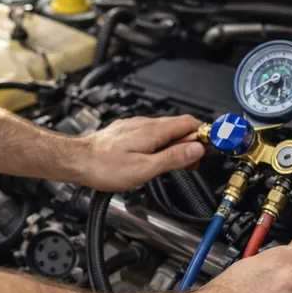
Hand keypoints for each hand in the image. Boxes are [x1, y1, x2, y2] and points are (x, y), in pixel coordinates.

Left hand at [73, 115, 205, 191]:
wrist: (77, 161)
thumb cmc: (104, 166)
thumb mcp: (145, 169)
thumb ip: (173, 158)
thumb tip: (196, 149)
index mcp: (153, 130)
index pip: (190, 123)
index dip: (205, 134)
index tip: (214, 145)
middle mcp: (145, 124)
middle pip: (179, 127)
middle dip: (192, 143)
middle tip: (194, 162)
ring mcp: (135, 127)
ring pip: (166, 131)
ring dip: (176, 145)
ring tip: (176, 165)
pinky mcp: (127, 133)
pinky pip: (153, 135)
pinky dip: (162, 145)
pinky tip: (158, 159)